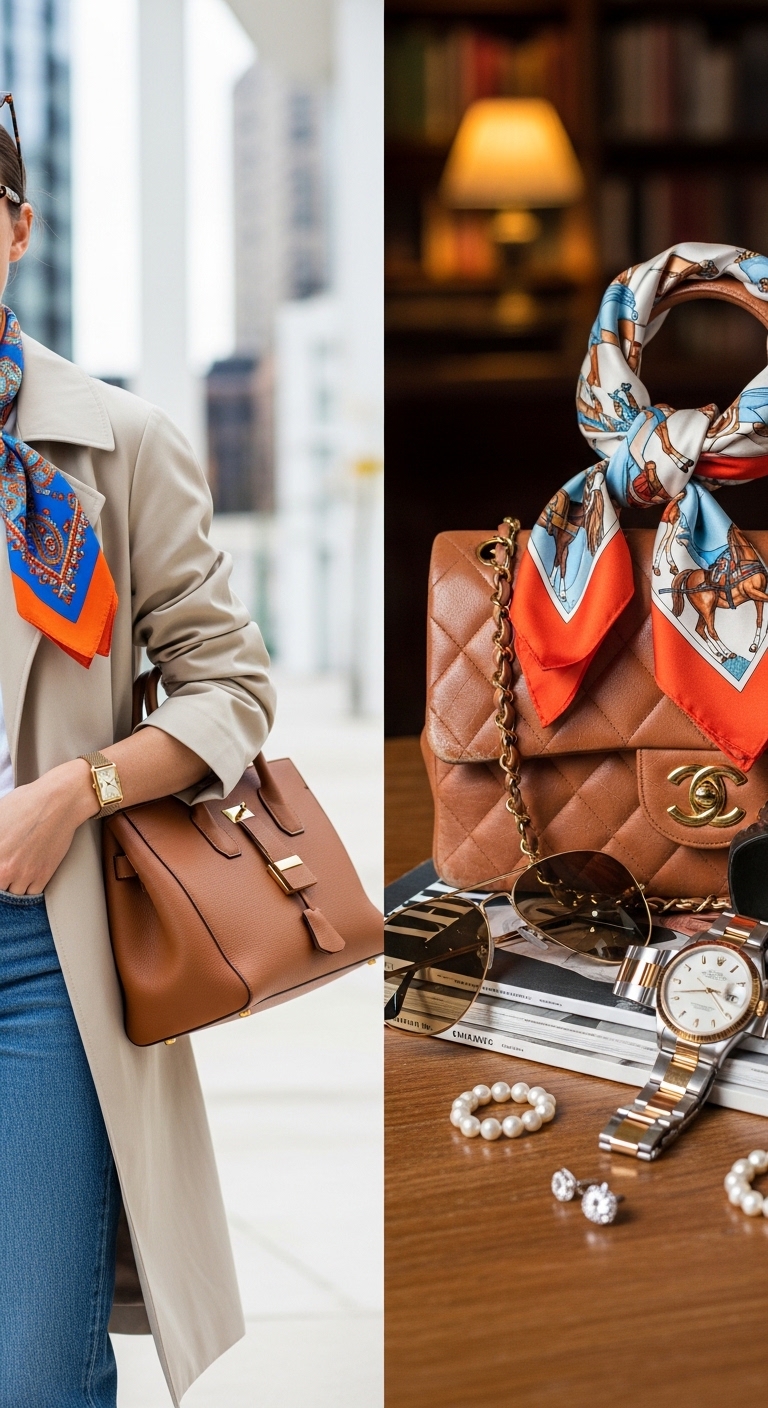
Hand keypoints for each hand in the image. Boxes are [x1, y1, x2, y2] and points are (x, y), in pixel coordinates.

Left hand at [0, 760, 96, 893]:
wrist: (57, 802)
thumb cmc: (25, 803)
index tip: (1, 867)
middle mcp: (5, 868)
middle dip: (2, 879)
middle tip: (8, 868)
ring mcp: (24, 874)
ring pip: (13, 894)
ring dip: (13, 886)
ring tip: (15, 874)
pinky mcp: (43, 875)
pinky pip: (31, 893)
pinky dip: (28, 888)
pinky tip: (27, 878)